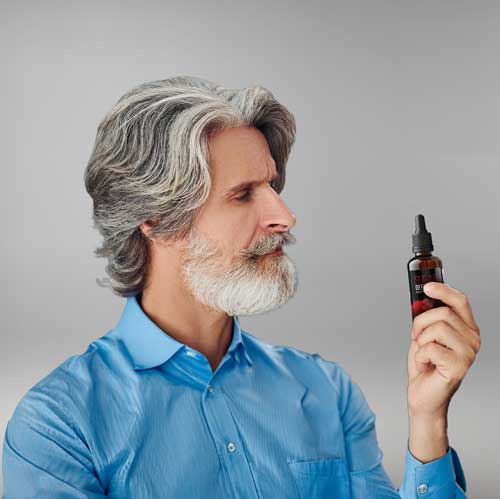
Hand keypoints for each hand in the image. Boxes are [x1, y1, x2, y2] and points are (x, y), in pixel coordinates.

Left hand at [407, 282, 480, 417]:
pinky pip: (431, 348)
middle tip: (416, 336)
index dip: (444, 290)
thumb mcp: (424, 334)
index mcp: (466, 328)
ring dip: (421, 341)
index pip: (460, 301)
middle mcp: (472, 339)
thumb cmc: (424, 364)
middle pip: (444, 313)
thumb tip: (421, 299)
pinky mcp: (460, 366)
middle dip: (421, 322)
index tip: (427, 286)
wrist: (423, 394)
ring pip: (437, 328)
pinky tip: (426, 365)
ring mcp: (468, 353)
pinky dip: (420, 355)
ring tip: (423, 353)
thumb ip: (427, 317)